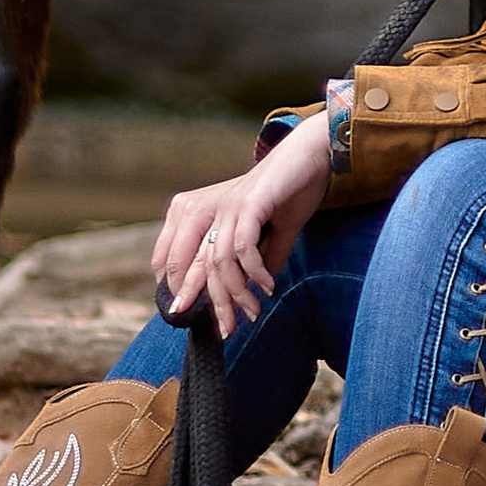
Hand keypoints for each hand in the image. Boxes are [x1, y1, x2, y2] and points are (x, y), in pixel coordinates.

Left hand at [148, 109, 331, 337]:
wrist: (312, 154)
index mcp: (200, 212)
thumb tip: (256, 289)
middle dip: (210, 303)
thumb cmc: (290, 189)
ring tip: (253, 312)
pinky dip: (255, 272)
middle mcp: (206, 208)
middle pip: (195, 267)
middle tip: (224, 331)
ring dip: (237, 293)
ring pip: (219, 262)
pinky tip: (269, 287)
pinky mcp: (248, 204)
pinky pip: (242, 248)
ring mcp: (227, 206)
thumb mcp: (271, 231)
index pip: (173, 259)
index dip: (180, 290)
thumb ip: (261, 257)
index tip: (198, 318)